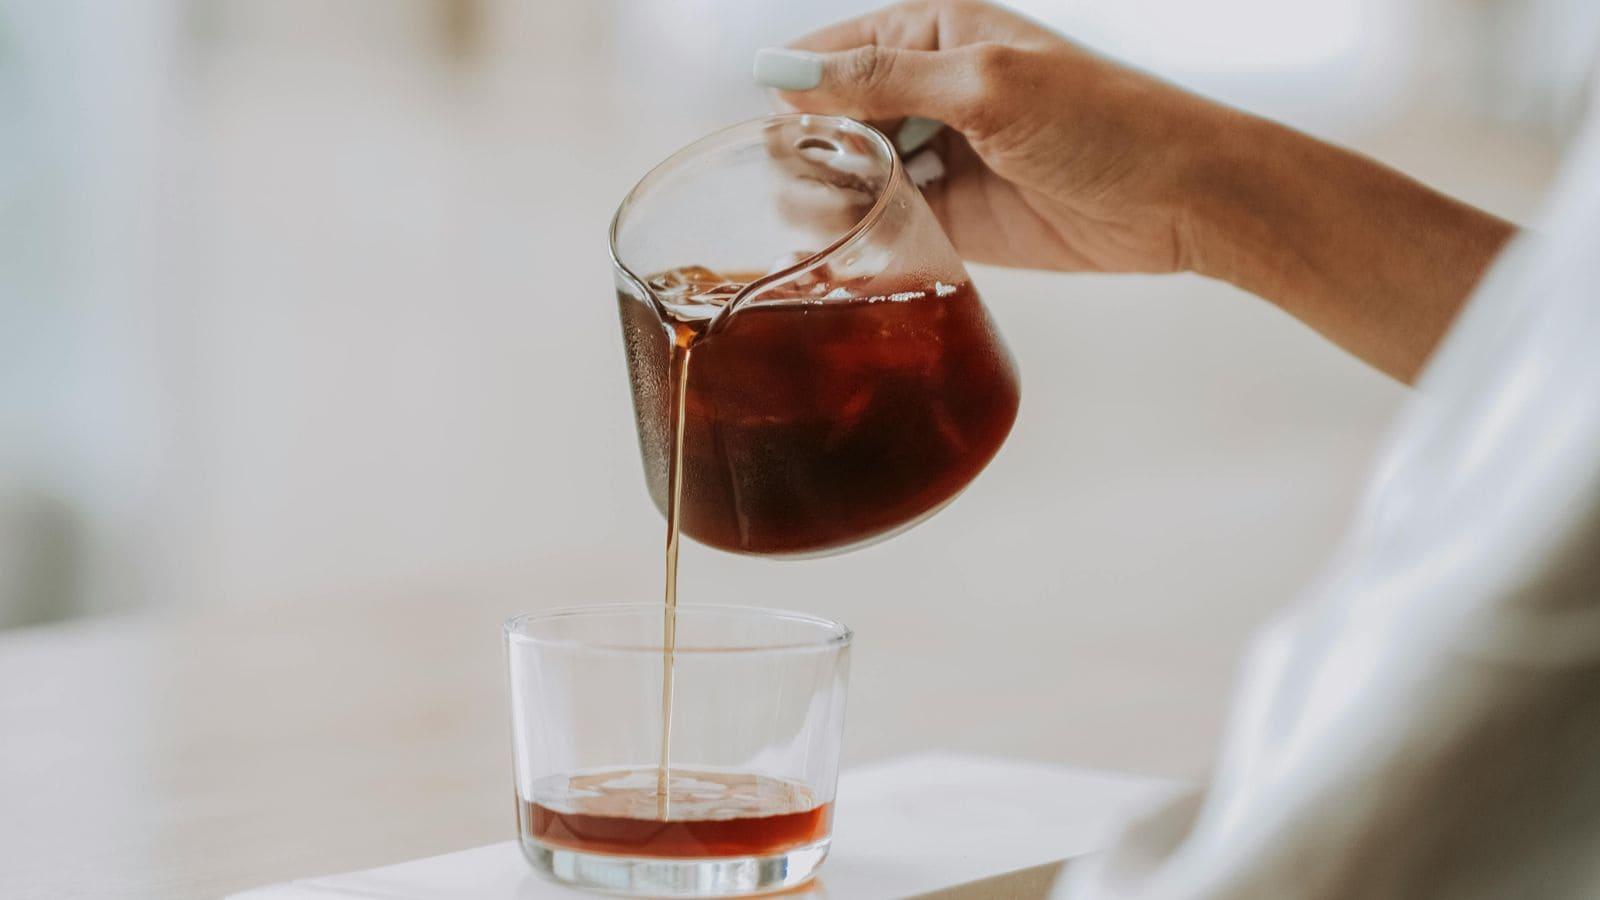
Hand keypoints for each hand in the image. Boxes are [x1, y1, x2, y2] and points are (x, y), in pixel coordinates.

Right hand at [757, 0, 1515, 381]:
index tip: (771, 126)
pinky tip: (843, 249)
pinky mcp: (957, 216)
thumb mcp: (986, 86)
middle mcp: (935, 91)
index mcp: (940, 35)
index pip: (841, 50)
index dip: (800, 85)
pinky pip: (891, 220)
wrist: (1180, 198)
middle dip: (813, 148)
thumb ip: (882, 82)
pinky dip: (865, 233)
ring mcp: (945, 155)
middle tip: (802, 186)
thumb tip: (785, 74)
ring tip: (816, 223)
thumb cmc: (1103, 120)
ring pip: (858, 171)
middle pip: (839, 116)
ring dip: (832, 194)